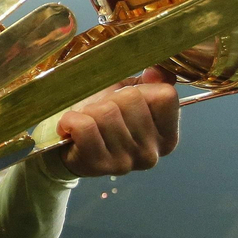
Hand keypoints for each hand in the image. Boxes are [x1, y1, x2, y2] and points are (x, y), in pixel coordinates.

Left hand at [54, 66, 179, 177]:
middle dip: (111, 98)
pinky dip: (72, 119)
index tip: (126, 101)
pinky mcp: (97, 165)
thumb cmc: (103, 117)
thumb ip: (155, 80)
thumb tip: (154, 72)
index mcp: (167, 137)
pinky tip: (71, 127)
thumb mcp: (133, 93)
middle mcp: (151, 153)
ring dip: (90, 110)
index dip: (141, 89)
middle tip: (101, 113)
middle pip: (132, 99)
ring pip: (106, 112)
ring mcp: (125, 162)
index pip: (165, 95)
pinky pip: (85, 127)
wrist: (70, 145)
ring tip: (88, 121)